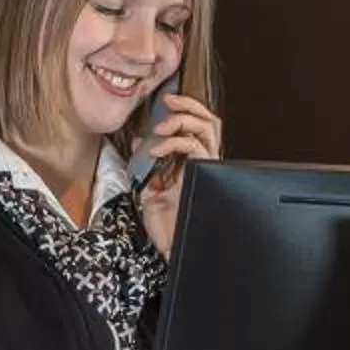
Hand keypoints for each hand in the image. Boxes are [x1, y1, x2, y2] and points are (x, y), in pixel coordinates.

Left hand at [135, 90, 222, 258]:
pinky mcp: (201, 176)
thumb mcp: (148, 187)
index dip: (186, 110)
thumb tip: (139, 142)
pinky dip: (174, 142)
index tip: (165, 102)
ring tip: (162, 126)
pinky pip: (195, 148)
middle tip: (169, 100)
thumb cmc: (165, 225)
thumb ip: (146, 165)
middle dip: (190, 105)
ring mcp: (204, 169)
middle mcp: (203, 164)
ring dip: (184, 119)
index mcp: (193, 164)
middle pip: (210, 122)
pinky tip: (156, 149)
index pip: (198, 127)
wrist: (171, 249)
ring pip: (208, 129)